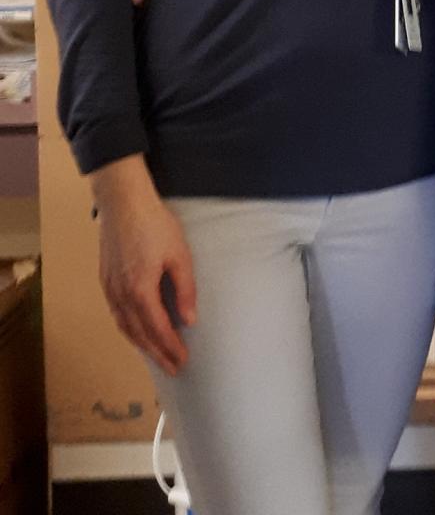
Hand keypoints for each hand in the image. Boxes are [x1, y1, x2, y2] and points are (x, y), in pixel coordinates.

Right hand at [91, 156, 196, 375]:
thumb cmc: (156, 226)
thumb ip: (185, 290)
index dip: (170, 347)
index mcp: (140, 291)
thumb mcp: (180, 255)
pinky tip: (137, 332)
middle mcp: (120, 295)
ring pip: (125, 327)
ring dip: (141, 344)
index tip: (183, 361)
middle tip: (173, 368)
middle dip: (157, 353)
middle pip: (139, 334)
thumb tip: (190, 320)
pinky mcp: (105, 281)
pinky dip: (129, 329)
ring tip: (157, 356)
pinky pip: (117, 315)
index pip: (157, 329)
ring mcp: (109, 289)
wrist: (124, 204)